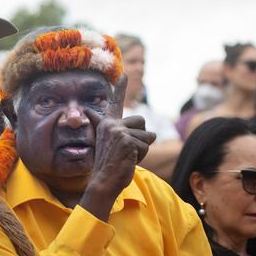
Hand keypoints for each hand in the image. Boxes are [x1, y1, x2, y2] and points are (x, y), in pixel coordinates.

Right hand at [80, 75, 155, 220]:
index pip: (115, 102)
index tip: (124, 74)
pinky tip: (128, 160)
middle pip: (142, 122)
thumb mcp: (116, 146)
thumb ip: (127, 135)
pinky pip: (145, 145)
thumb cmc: (111, 166)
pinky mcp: (126, 140)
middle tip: (127, 151)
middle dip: (142, 137)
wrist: (104, 181)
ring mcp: (118, 131)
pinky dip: (142, 156)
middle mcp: (111, 124)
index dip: (119, 87)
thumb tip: (151, 132)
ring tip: (127, 157)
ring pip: (147, 135)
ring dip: (142, 149)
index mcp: (107, 123)